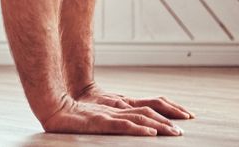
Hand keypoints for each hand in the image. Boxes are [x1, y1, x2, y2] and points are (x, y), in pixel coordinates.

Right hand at [41, 97, 182, 136]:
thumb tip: (135, 122)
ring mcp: (109, 114)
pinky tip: (150, 133)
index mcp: (119, 105)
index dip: (168, 108)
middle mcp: (117, 107)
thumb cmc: (73, 112)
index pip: (150, 104)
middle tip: (185, 127)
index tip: (186, 115)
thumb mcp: (99, 113)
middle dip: (169, 119)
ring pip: (140, 118)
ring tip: (174, 133)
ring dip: (159, 126)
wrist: (52, 105)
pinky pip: (122, 125)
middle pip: (149, 110)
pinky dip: (138, 129)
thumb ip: (115, 117)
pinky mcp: (99, 122)